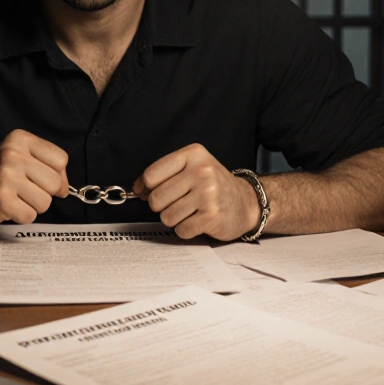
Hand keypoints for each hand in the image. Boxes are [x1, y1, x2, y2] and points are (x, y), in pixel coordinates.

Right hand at [0, 129, 68, 228]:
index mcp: (19, 139)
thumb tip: (65, 188)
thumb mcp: (16, 158)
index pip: (60, 159)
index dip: (57, 175)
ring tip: (14, 198)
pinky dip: (20, 216)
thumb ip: (44, 166)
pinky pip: (30, 216)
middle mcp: (12, 154)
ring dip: (32, 206)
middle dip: (43, 193)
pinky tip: (6, 207)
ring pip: (45, 202)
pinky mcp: (1, 199)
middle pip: (54, 182)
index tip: (41, 180)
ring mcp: (6, 176)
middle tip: (23, 191)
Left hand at [132, 143, 260, 240]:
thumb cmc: (214, 186)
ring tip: (190, 211)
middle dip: (161, 206)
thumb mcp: (191, 168)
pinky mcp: (212, 216)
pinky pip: (181, 230)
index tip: (149, 192)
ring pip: (167, 216)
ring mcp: (208, 193)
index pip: (151, 175)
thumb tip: (137, 188)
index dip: (146, 188)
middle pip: (156, 198)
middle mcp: (201, 171)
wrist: (246, 202)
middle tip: (177, 203)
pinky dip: (186, 230)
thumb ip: (163, 175)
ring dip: (174, 219)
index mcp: (193, 154)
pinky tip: (198, 221)